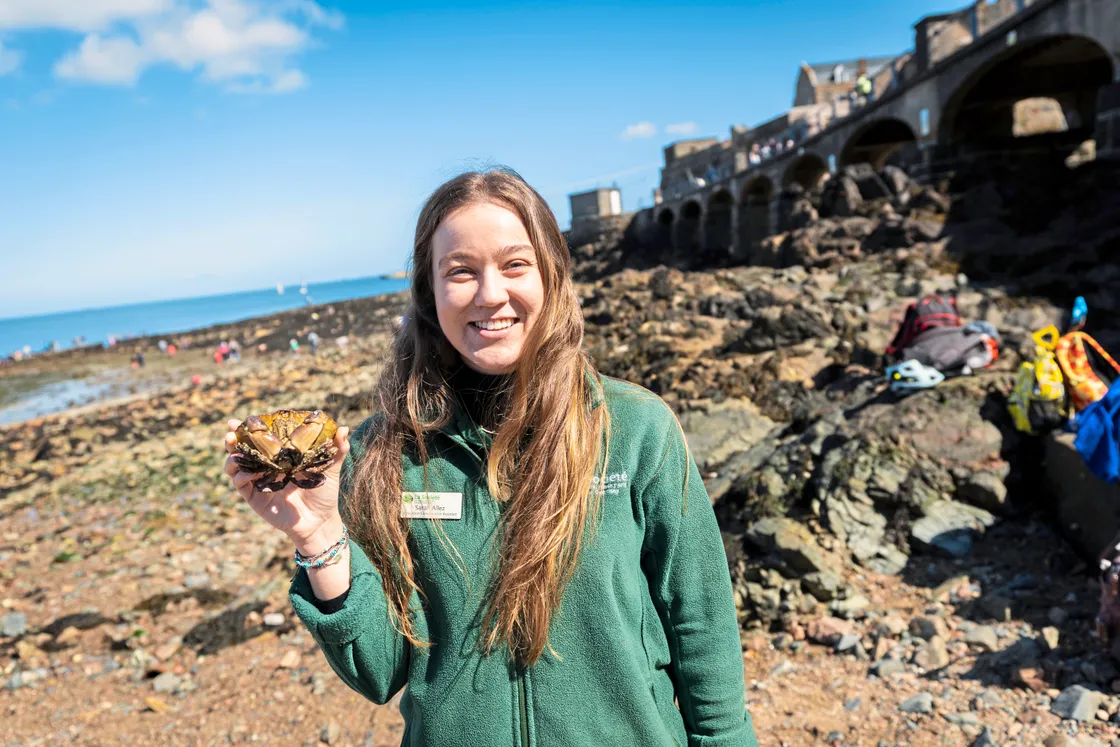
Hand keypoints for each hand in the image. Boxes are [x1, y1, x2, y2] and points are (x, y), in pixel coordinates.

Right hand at [222, 418, 350, 549]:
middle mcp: (266, 467)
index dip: (251, 428)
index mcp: (281, 456)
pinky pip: (241, 485)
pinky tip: (245, 472)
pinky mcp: (255, 497)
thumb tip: (344, 428)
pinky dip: (240, 476)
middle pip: (243, 449)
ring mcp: (258, 482)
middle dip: (234, 438)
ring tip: (234, 450)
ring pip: (236, 466)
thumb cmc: (325, 492)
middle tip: (231, 429)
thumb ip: (337, 449)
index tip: (244, 418)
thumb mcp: (332, 469)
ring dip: (232, 456)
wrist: (320, 520)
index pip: (262, 438)